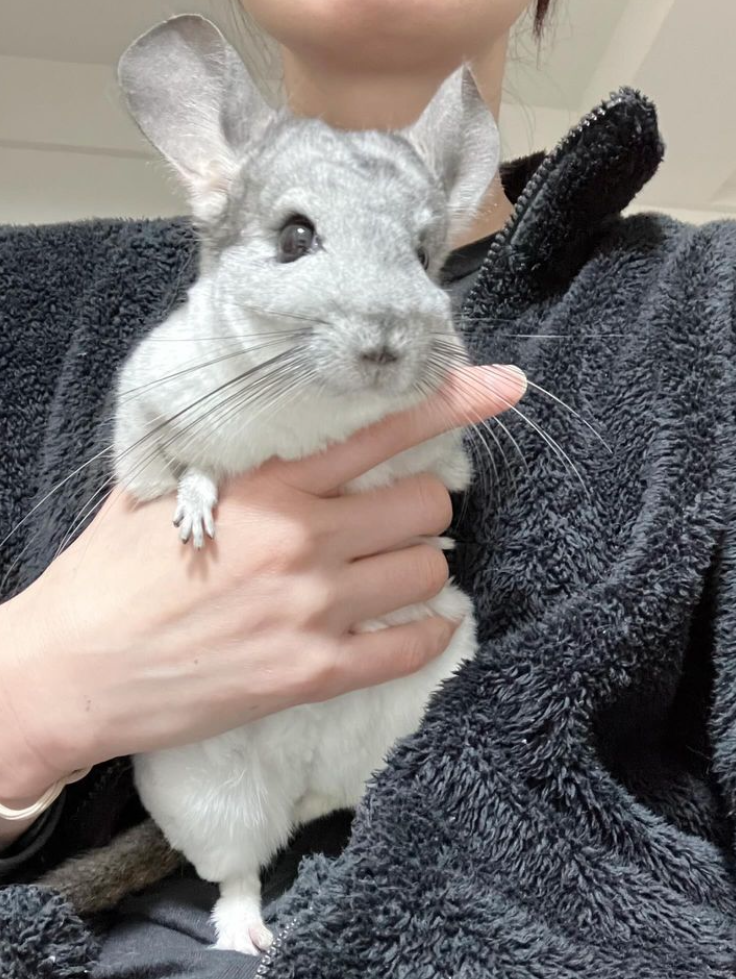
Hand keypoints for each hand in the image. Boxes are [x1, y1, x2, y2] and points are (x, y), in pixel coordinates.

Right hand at [0, 365, 525, 802]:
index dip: (451, 401)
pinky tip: (416, 628)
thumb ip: (231, 454)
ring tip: (387, 575)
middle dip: (422, 509)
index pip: (382, 427)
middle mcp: (303, 537)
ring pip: (429, 572)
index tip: (502, 386)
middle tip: (395, 521)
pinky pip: (411, 648)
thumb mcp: (166, 487)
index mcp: (269, 483)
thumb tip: (272, 422)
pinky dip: (427, 635)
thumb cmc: (110, 573)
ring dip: (420, 571)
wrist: (72, 670)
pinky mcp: (313, 673)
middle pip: (427, 504)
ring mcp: (313, 608)